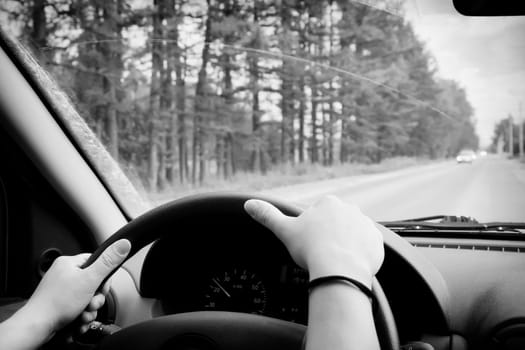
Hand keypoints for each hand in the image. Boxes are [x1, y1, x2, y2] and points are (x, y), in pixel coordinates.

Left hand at [20, 239, 130, 337]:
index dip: (104, 279)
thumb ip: (108, 262)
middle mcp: (64, 275)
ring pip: (87, 299)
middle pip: (94, 284)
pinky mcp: (60, 306)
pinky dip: (81, 317)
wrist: (37, 327)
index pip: (97, 263)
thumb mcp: (90, 279)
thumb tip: (124, 244)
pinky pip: (79, 308)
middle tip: (90, 303)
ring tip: (81, 314)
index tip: (101, 287)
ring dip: (89, 310)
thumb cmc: (56, 303)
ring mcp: (61, 292)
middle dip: (96, 299)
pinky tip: (77, 321)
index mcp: (69, 263)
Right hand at [244, 196, 383, 287]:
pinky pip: (368, 246)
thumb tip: (248, 204)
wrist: (340, 269)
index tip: (310, 243)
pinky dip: (360, 254)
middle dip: (330, 236)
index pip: (319, 214)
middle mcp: (350, 209)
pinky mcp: (377, 242)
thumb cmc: (311, 249)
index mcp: (328, 203)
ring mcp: (366, 225)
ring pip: (353, 234)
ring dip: (346, 244)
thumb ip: (267, 215)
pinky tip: (349, 264)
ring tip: (336, 261)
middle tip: (322, 253)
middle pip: (337, 223)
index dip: (313, 230)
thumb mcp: (285, 230)